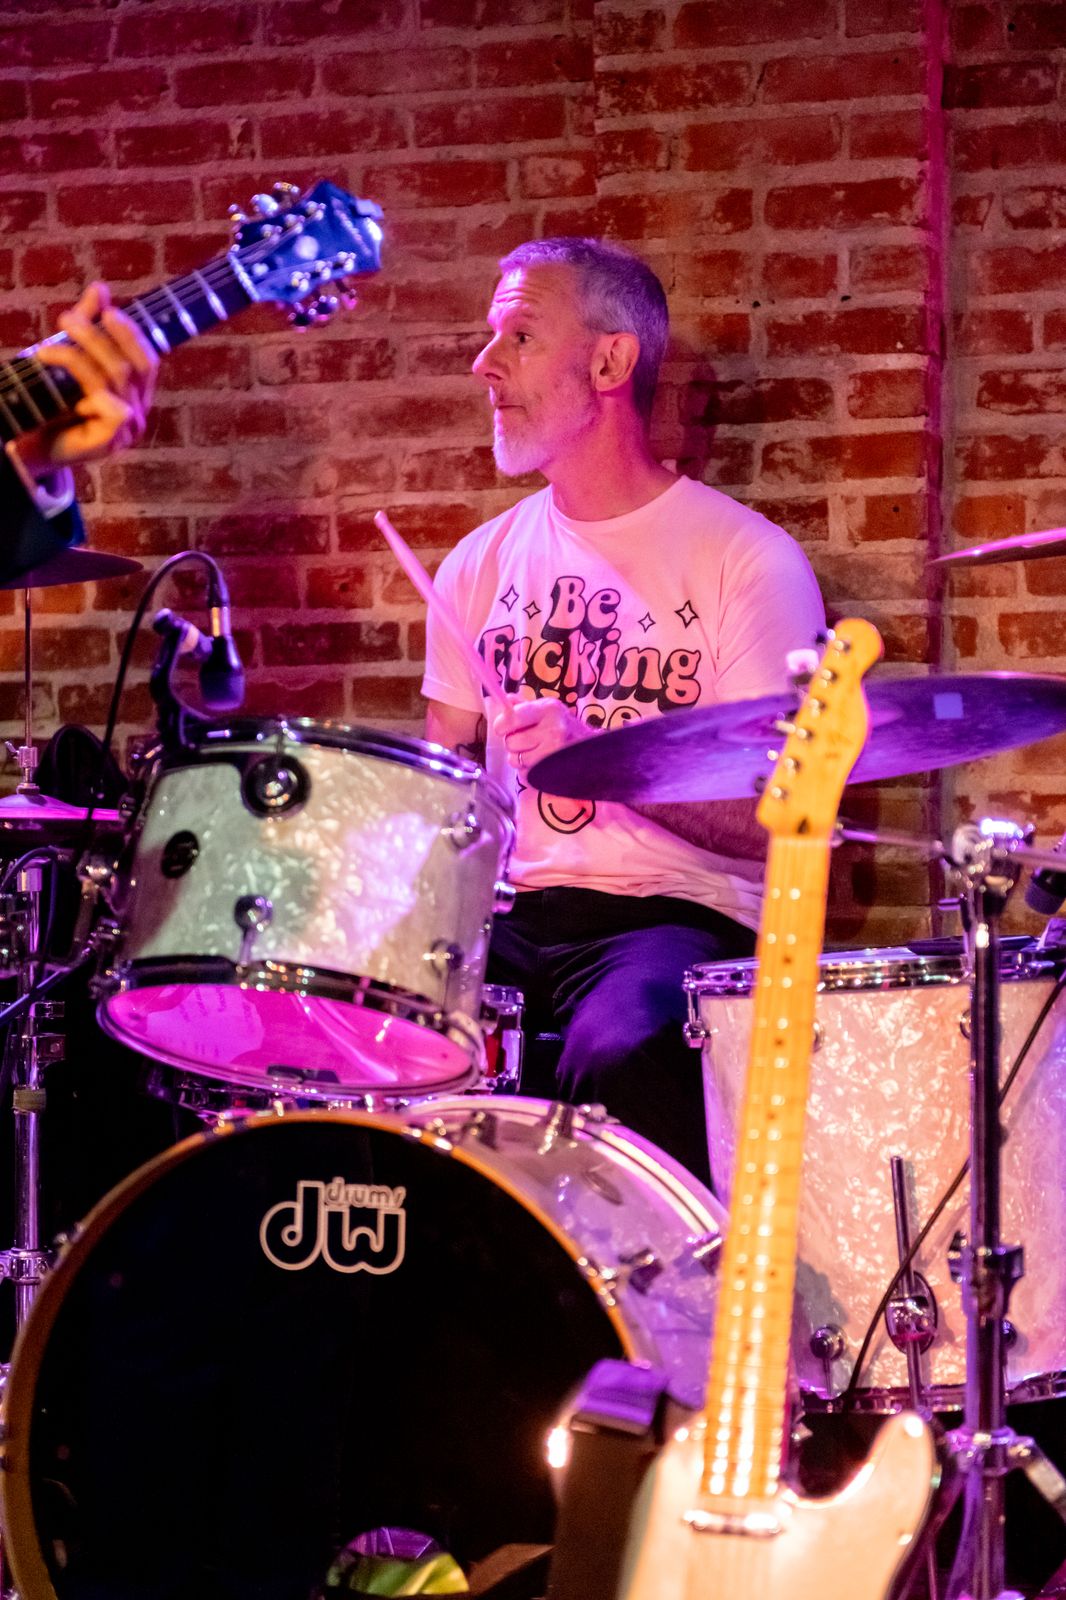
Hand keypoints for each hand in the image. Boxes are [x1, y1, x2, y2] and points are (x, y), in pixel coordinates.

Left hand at [12, 282, 157, 478]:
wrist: (35, 448)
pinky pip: (109, 404)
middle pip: (132, 366)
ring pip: (115, 379)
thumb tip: (100, 288)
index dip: (131, 334)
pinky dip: (81, 383)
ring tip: (47, 343)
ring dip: (80, 352)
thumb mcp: (72, 359)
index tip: (107, 312)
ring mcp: (129, 429)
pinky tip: (53, 368)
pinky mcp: (114, 441)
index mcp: (136, 394)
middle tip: (66, 318)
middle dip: (98, 338)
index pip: (147, 360)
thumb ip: (89, 326)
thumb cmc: (54, 405)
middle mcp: (139, 411)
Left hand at [492, 693, 592, 773]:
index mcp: (549, 709)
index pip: (511, 718)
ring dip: (520, 758)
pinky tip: (539, 764)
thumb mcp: (548, 709)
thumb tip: (503, 700)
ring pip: (516, 760)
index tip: (503, 727)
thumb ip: (523, 705)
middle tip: (526, 740)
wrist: (592, 749)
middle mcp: (554, 730)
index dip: (501, 725)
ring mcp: (555, 753)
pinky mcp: (554, 772)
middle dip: (513, 743)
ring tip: (535, 752)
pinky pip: (524, 775)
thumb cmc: (565, 726)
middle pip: (510, 742)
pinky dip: (527, 771)